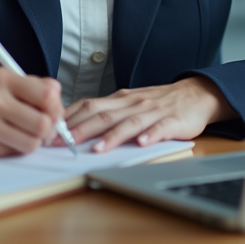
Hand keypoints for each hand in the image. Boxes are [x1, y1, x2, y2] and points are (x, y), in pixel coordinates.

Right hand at [0, 69, 64, 157]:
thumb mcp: (5, 81)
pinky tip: (7, 139)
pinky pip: (13, 153)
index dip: (57, 106)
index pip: (48, 95)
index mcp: (2, 78)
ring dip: (35, 142)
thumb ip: (35, 88)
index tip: (54, 111)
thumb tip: (61, 107)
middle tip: (45, 128)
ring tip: (27, 134)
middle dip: (50, 129)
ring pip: (32, 143)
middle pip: (43, 123)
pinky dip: (16, 148)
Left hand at [62, 76, 234, 152]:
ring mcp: (153, 111)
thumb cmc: (157, 102)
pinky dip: (151, 136)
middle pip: (104, 114)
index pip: (89, 105)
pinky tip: (142, 144)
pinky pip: (160, 128)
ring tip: (97, 149)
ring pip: (129, 122)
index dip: (69, 118)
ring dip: (112, 136)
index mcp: (120, 99)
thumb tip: (73, 124)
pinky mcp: (172, 121)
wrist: (194, 94)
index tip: (50, 131)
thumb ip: (105, 111)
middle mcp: (133, 103)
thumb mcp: (128, 103)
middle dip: (81, 129)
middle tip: (62, 142)